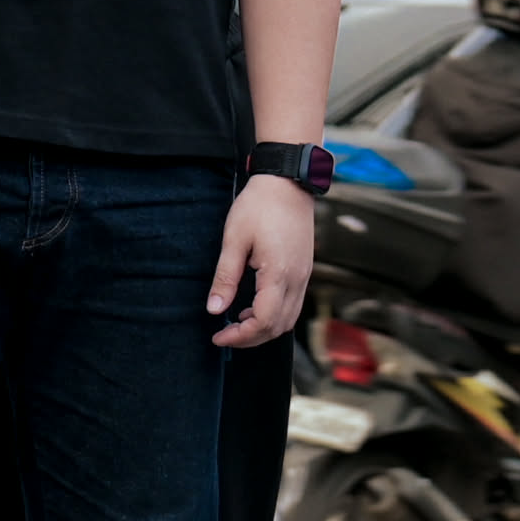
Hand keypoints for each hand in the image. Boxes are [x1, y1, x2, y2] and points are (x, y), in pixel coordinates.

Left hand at [208, 171, 314, 348]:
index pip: (263, 321)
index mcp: (278, 273)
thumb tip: (214, 309)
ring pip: (288, 319)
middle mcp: (297, 279)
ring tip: (238, 323)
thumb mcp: (234, 240)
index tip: (218, 336)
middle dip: (251, 338)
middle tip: (225, 335)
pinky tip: (254, 306)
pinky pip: (293, 305)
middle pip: (278, 327)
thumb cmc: (259, 205)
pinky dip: (274, 315)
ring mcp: (304, 275)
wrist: (287, 182)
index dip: (240, 336)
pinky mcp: (305, 270)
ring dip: (264, 328)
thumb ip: (225, 278)